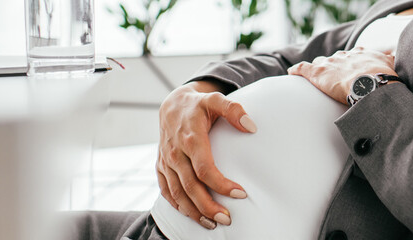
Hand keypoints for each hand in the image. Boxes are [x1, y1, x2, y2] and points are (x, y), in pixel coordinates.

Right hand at [157, 80, 255, 228]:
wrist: (172, 104)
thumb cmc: (198, 105)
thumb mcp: (216, 100)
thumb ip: (234, 110)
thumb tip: (251, 126)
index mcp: (190, 139)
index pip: (204, 168)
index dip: (221, 184)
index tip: (240, 194)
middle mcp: (175, 153)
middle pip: (191, 187)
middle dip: (208, 206)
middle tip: (227, 219)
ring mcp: (166, 161)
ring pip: (177, 193)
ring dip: (194, 211)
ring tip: (213, 223)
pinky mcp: (161, 167)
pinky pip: (166, 191)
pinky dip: (178, 206)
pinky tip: (193, 215)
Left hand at [287, 47, 396, 103]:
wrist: (371, 85)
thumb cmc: (382, 77)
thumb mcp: (391, 64)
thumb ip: (391, 58)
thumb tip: (396, 53)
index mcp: (359, 54)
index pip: (352, 55)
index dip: (351, 62)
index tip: (352, 68)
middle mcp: (343, 56)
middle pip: (335, 59)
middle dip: (335, 66)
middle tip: (336, 76)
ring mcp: (329, 63)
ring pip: (320, 63)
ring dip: (318, 68)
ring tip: (317, 76)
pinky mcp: (317, 73)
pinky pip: (302, 68)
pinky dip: (296, 70)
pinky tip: (292, 72)